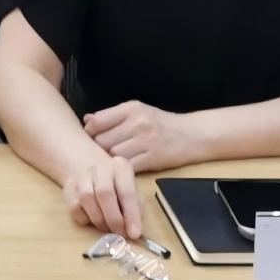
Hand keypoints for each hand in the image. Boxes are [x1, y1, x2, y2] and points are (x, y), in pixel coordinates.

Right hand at [59, 149, 142, 236]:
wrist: (87, 167)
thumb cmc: (116, 185)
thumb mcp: (132, 191)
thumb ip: (135, 209)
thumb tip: (133, 230)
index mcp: (121, 167)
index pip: (127, 192)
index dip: (131, 215)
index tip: (134, 234)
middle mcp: (100, 168)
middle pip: (104, 193)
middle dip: (113, 218)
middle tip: (120, 234)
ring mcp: (81, 176)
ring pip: (86, 199)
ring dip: (99, 220)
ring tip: (107, 228)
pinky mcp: (68, 187)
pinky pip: (75, 208)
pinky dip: (85, 219)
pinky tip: (93, 219)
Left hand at [84, 99, 211, 172]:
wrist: (193, 134)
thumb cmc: (161, 123)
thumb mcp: (138, 111)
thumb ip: (112, 116)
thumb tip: (86, 120)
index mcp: (131, 109)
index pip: (97, 121)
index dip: (90, 133)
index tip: (92, 139)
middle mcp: (137, 123)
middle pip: (102, 140)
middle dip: (99, 149)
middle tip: (102, 154)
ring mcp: (146, 141)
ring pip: (113, 155)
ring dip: (110, 161)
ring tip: (113, 162)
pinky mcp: (153, 158)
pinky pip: (127, 167)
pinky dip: (122, 170)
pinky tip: (124, 169)